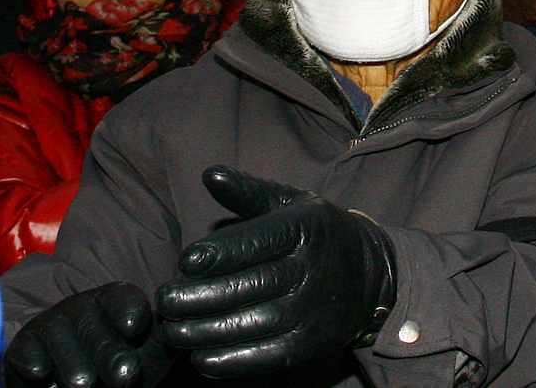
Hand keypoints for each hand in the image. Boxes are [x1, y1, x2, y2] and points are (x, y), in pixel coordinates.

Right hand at [4, 282, 161, 387]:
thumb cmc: (118, 368)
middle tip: (124, 375)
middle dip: (108, 350)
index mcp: (112, 304)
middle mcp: (80, 310)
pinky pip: (25, 350)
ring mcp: (50, 326)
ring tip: (84, 384)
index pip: (122, 299)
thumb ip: (160, 341)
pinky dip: (31, 360)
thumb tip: (176, 329)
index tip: (136, 327)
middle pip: (93, 324)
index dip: (128, 309)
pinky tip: (41, 372)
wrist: (78, 385)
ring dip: (72, 361)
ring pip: (59, 337)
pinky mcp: (23, 347)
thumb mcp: (146, 353)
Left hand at [154, 166, 396, 374]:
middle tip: (164, 301)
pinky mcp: (310, 344)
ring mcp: (311, 311)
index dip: (220, 254)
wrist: (371, 275)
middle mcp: (310, 270)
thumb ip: (248, 191)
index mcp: (303, 229)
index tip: (185, 261)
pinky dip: (233, 361)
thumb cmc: (316, 232)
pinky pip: (268, 356)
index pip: (258, 242)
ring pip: (254, 324)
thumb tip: (209, 174)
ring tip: (172, 331)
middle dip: (200, 297)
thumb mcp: (291, 202)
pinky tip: (201, 358)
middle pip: (250, 286)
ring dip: (207, 332)